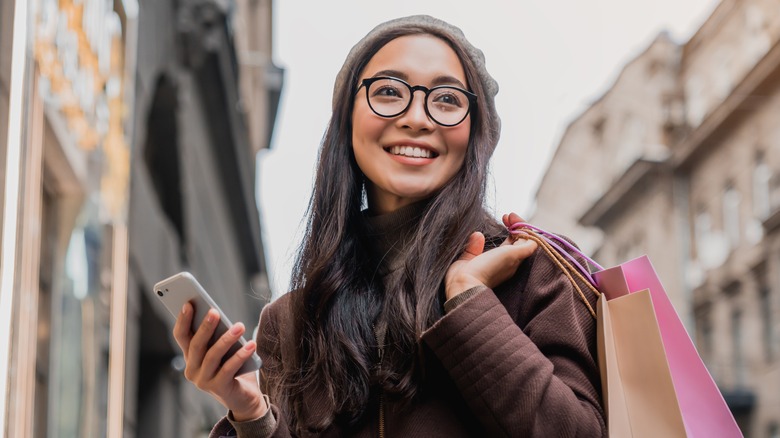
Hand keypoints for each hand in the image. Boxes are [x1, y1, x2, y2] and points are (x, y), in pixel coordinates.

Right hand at [173, 303, 267, 421]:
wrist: (243, 397)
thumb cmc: (233, 367)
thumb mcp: (223, 349)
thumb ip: (217, 336)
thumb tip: (218, 315)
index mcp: (190, 357)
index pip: (180, 336)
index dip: (183, 320)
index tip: (188, 303)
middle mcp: (192, 369)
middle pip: (196, 345)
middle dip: (205, 327)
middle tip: (215, 311)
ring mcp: (203, 381)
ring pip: (212, 355)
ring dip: (226, 339)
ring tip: (240, 326)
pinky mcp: (218, 388)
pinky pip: (229, 369)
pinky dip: (240, 355)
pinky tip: (251, 344)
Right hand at [444, 213, 537, 299]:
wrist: (464, 284)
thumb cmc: (490, 269)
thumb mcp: (512, 255)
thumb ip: (524, 246)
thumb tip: (532, 237)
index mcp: (515, 259)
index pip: (525, 239)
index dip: (521, 226)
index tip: (512, 216)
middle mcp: (504, 259)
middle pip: (514, 239)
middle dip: (513, 225)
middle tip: (506, 216)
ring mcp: (489, 259)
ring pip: (501, 241)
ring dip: (502, 228)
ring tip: (500, 219)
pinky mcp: (473, 259)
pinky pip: (479, 244)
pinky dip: (481, 236)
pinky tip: (479, 232)